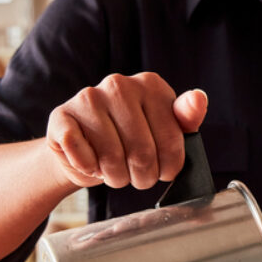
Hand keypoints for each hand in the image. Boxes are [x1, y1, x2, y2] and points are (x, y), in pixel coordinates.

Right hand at [46, 72, 207, 190]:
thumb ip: (185, 118)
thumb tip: (199, 98)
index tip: (165, 172)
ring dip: (117, 177)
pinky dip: (89, 170)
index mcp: (151, 85)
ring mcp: (88, 97)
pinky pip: (82, 155)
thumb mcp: (164, 129)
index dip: (169, 166)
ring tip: (116, 172)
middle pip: (142, 152)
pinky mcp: (61, 116)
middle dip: (143, 176)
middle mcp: (120, 84)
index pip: (172, 139)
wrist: (82, 148)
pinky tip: (92, 164)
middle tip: (139, 178)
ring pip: (112, 158)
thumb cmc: (129, 140)